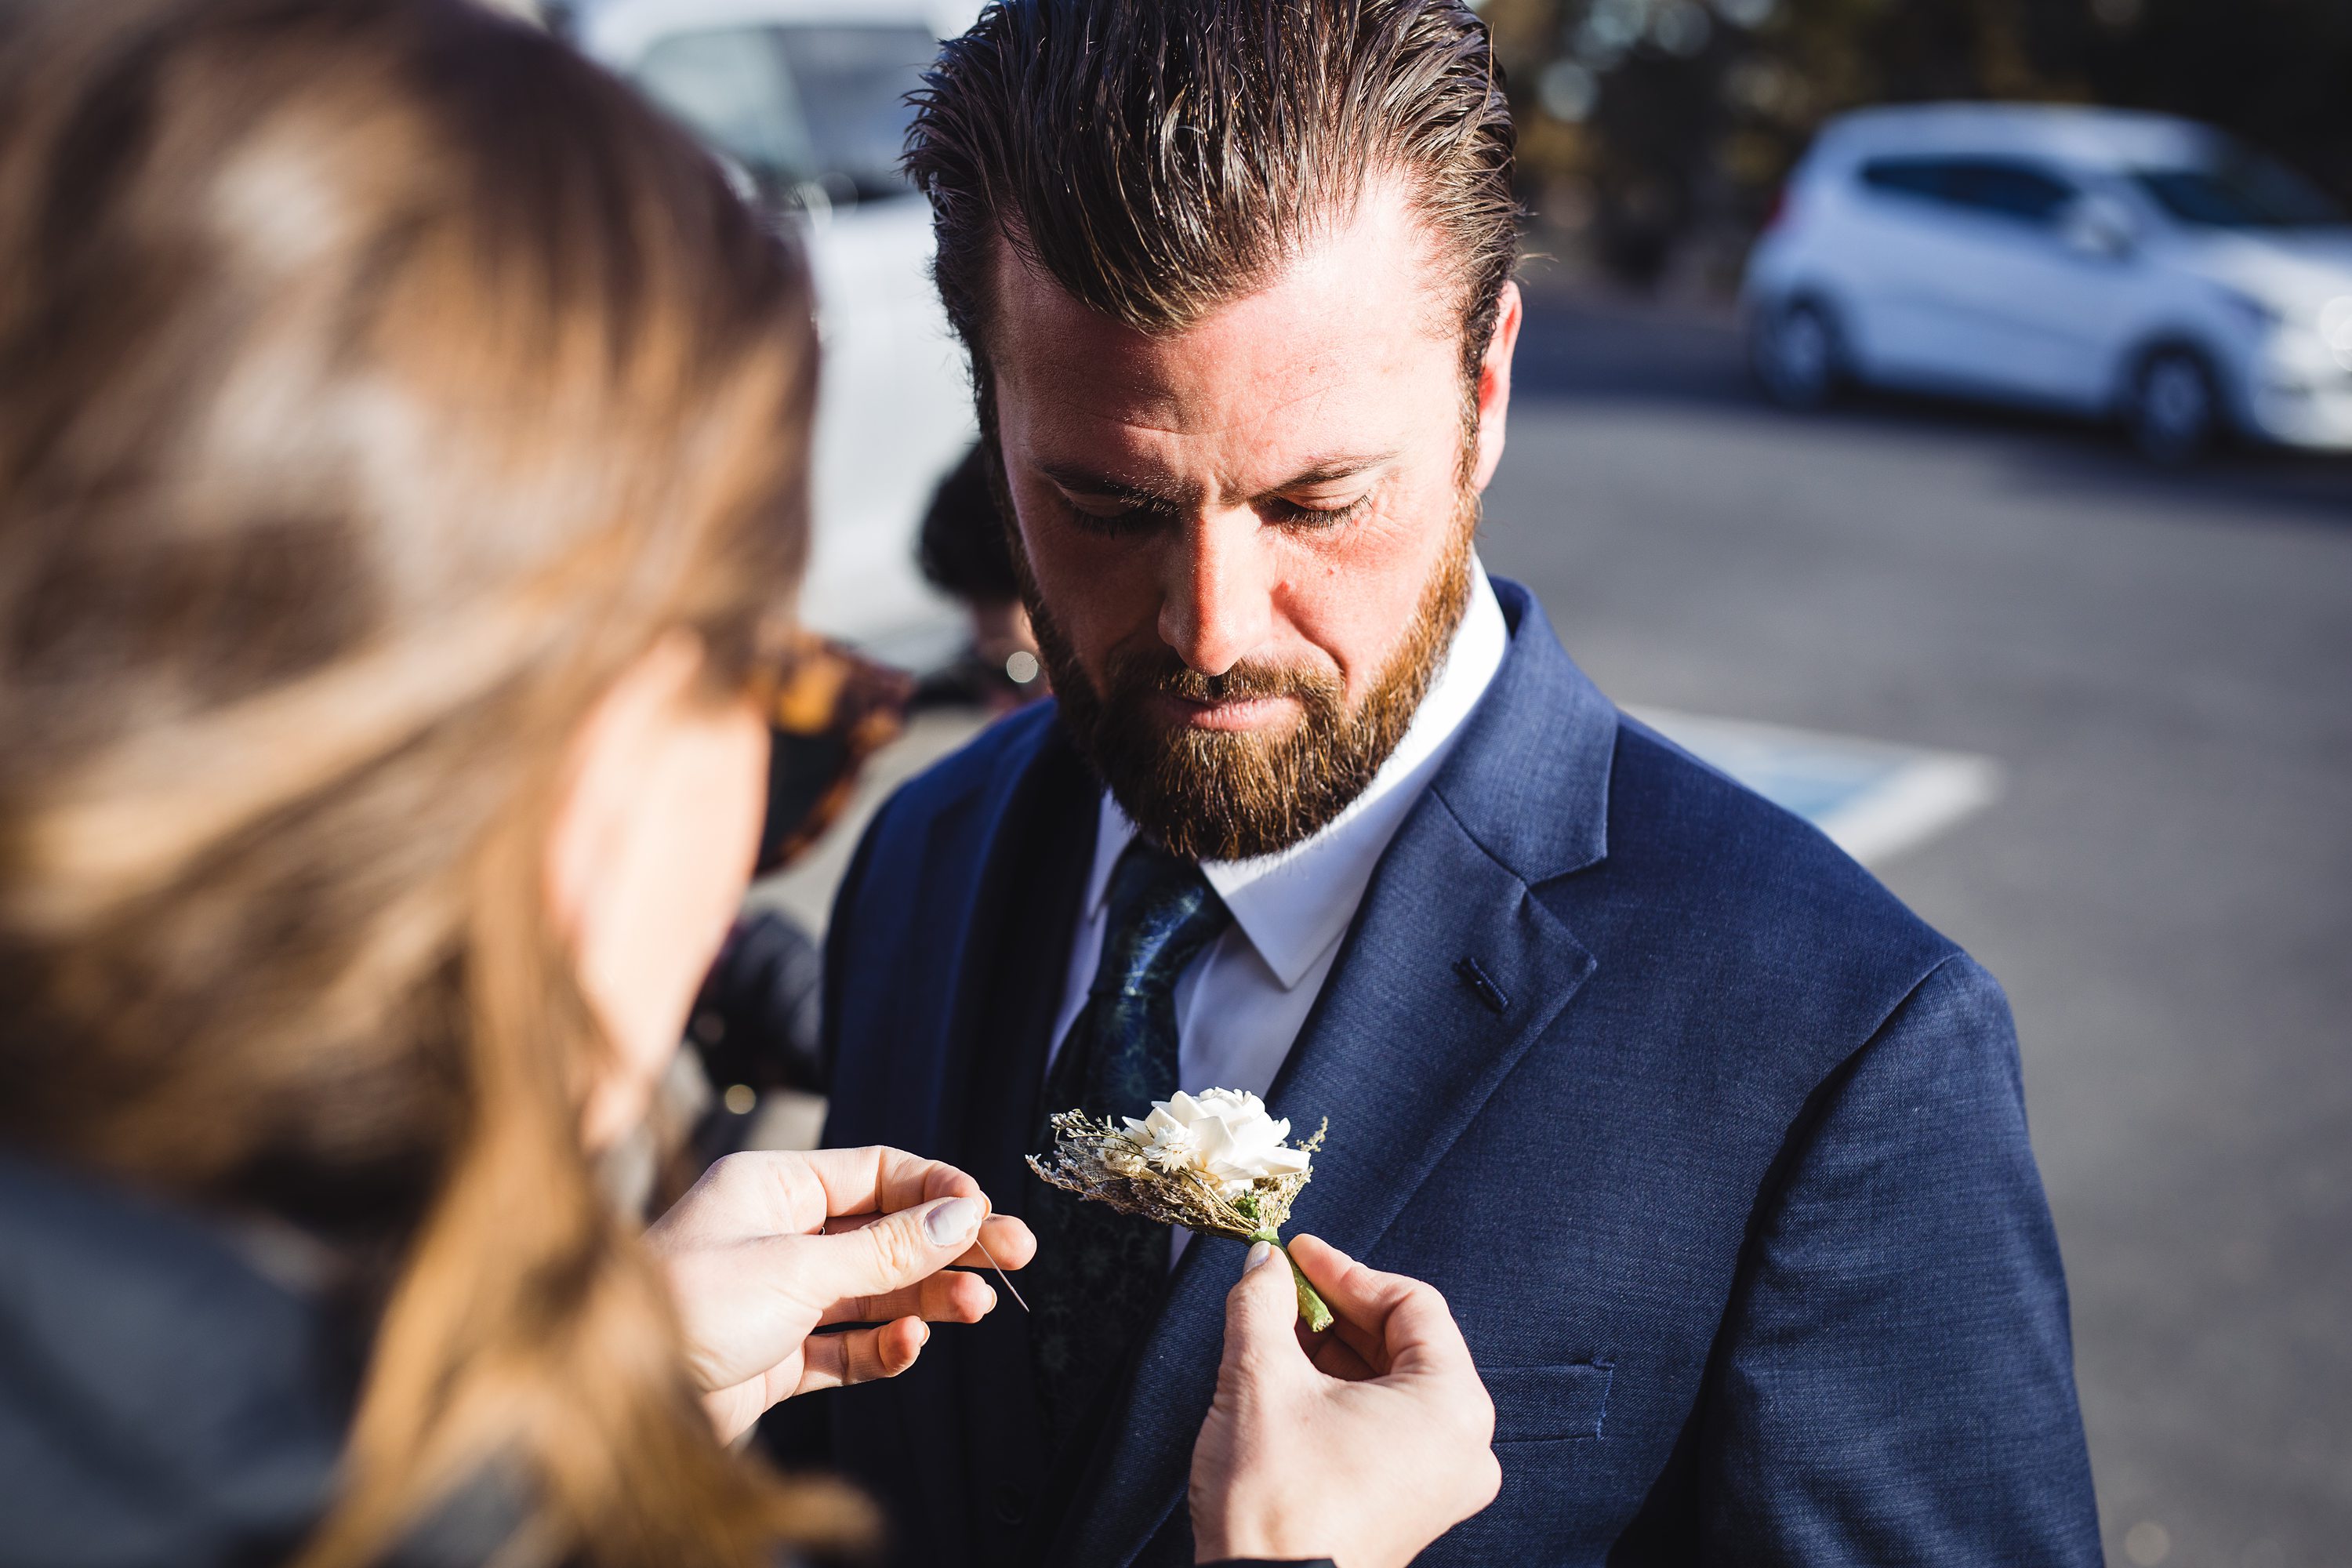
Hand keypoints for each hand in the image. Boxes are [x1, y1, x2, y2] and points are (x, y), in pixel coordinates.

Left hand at [644, 1146, 1035, 1439]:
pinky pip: (845, 1347)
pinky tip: (909, 1344)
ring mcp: (774, 1299)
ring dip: (926, 1297)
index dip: (936, 1189)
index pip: (874, 1172)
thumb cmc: (683, 1310)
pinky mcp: (771, 1359)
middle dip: (948, 1246)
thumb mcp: (797, 1268)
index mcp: (770, 1188)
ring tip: (976, 1307)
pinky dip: (882, 1347)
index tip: (986, 1211)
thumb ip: (887, 1246)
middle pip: (883, 1232)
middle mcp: (774, 1236)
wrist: (602, 1402)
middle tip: (1015, 1257)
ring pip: (871, 1291)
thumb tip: (963, 1211)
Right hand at [1189, 1235, 1499, 1567]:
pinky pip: (1389, 1426)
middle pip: (1406, 1343)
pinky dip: (1344, 1395)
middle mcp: (1466, 1445)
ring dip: (1335, 1350)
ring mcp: (1443, 1482)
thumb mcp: (1260, 1378)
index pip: (1411, 1304)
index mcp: (1452, 1405)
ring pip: (1393, 1385)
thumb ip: (1264, 1304)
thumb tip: (1264, 1262)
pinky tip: (1293, 1379)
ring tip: (1275, 1330)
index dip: (1346, 1271)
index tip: (1297, 1255)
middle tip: (1282, 1287)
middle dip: (1338, 1310)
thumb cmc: (1276, 1498)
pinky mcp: (1414, 1506)